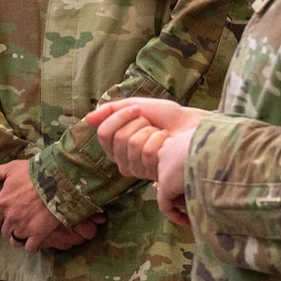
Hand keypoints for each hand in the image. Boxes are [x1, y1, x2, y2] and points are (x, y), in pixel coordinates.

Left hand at [0, 159, 103, 251]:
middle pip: (5, 232)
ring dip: (19, 237)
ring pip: (16, 240)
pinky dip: (31, 246)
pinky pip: (30, 247)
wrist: (57, 181)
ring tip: (26, 232)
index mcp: (1, 204)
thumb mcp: (11, 168)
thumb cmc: (33, 173)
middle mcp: (10, 218)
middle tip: (19, 222)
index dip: (0, 219)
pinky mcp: (38, 234)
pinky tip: (35, 240)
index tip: (6, 216)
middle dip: (10, 227)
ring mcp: (24, 228)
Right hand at [85, 99, 203, 225]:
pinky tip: (168, 144)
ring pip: (133, 145)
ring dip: (151, 132)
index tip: (137, 109)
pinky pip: (147, 152)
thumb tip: (87, 118)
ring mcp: (138, 170)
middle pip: (118, 138)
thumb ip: (111, 111)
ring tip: (162, 134)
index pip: (103, 133)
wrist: (192, 125)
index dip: (119, 117)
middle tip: (152, 124)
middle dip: (138, 123)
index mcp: (116, 147)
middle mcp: (123, 162)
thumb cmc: (167, 117)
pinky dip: (161, 140)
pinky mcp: (153, 174)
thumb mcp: (136, 106)